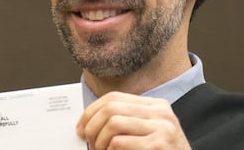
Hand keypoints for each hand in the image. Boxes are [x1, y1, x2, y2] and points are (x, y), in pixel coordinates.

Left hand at [77, 92, 191, 149]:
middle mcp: (161, 113)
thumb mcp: (147, 134)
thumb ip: (127, 123)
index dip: (91, 111)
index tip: (80, 127)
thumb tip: (90, 123)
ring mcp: (162, 129)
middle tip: (88, 142)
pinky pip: (120, 143)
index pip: (114, 98)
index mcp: (157, 106)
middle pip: (111, 108)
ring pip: (114, 123)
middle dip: (92, 126)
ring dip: (99, 142)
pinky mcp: (159, 145)